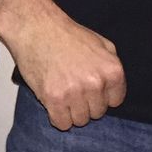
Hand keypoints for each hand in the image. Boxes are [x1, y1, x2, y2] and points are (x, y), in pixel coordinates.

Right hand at [0, 7, 124, 129]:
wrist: (36, 28)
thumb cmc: (66, 35)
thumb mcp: (100, 43)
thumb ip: (111, 66)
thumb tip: (113, 89)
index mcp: (112, 70)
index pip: (115, 101)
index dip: (101, 95)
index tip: (90, 87)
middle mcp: (96, 83)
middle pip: (97, 113)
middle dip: (86, 103)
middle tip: (72, 87)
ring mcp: (75, 92)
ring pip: (80, 120)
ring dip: (71, 111)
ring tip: (62, 92)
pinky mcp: (54, 99)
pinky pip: (62, 124)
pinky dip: (57, 117)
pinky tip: (53, 102)